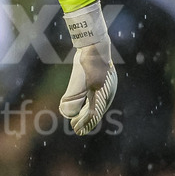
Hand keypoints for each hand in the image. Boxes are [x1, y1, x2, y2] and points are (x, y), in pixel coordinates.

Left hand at [60, 1, 117, 134]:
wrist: (94, 46)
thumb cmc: (88, 64)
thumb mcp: (80, 81)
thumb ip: (74, 97)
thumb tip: (67, 113)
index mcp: (104, 95)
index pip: (93, 114)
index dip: (85, 123)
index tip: (76, 129)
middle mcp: (107, 92)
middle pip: (96, 111)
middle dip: (86, 121)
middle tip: (76, 128)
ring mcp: (105, 86)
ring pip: (96, 104)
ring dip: (86, 113)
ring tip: (78, 120)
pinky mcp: (101, 80)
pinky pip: (96, 96)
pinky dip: (89, 103)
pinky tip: (83, 104)